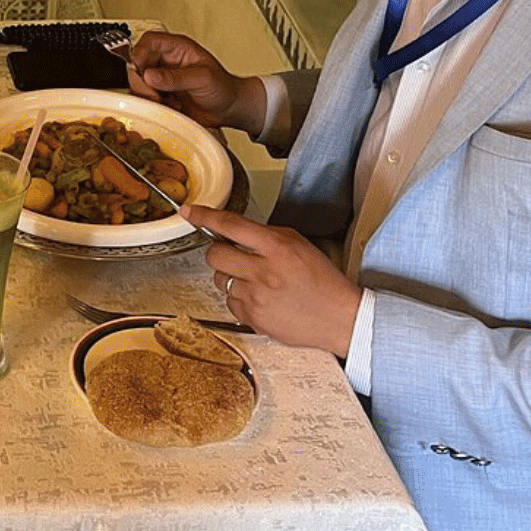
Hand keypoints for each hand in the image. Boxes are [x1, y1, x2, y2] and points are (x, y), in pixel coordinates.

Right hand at [125, 30, 265, 132]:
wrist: (229, 109)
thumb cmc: (223, 88)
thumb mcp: (203, 79)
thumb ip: (176, 77)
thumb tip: (150, 75)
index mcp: (177, 48)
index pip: (149, 41)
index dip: (140, 53)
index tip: (141, 70)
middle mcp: (166, 61)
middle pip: (138, 64)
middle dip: (142, 82)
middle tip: (155, 95)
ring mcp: (162, 78)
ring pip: (138, 83)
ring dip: (149, 96)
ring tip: (169, 103)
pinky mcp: (160, 94)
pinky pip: (145, 98)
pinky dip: (154, 106)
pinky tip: (171, 107)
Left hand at [188, 206, 358, 357]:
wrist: (341, 318)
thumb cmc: (323, 280)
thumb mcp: (298, 244)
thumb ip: (265, 236)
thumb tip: (233, 232)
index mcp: (277, 247)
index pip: (231, 225)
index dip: (205, 216)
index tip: (189, 212)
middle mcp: (263, 272)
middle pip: (214, 255)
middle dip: (219, 252)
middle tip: (234, 255)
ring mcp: (256, 297)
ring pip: (220, 280)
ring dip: (232, 278)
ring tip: (258, 282)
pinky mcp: (253, 318)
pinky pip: (230, 302)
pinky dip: (240, 299)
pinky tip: (261, 299)